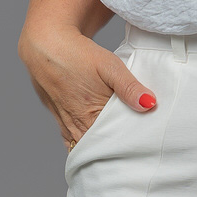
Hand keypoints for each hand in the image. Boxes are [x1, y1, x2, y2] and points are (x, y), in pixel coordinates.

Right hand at [18, 27, 156, 150]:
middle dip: (116, 150)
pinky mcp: (59, 120)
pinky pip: (73, 140)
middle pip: (99, 148)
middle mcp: (76, 126)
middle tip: (135, 149)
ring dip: (100, 148)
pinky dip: (85, 142)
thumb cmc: (78, 55)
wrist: (46, 47)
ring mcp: (65, 125)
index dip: (128, 145)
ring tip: (119, 148)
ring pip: (85, 146)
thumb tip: (150, 104)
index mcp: (90, 117)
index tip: (142, 145)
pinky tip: (96, 139)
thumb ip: (129, 87)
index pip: (113, 143)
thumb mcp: (109, 66)